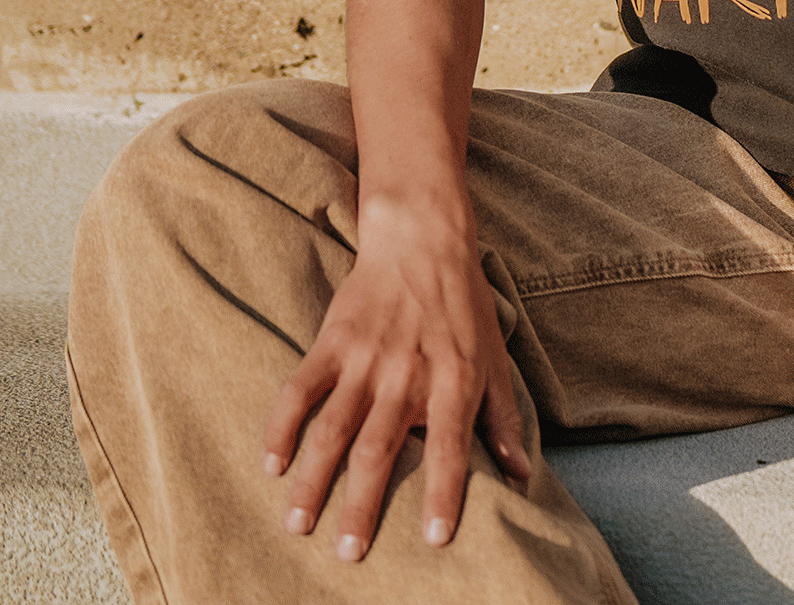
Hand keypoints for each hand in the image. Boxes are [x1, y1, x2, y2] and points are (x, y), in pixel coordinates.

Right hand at [261, 190, 529, 560]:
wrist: (424, 239)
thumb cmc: (465, 304)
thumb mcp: (495, 358)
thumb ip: (504, 419)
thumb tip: (522, 475)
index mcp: (454, 380)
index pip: (450, 448)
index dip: (443, 494)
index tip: (434, 540)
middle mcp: (408, 374)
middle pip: (379, 450)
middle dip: (361, 506)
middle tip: (348, 555)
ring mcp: (367, 357)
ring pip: (333, 429)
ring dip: (313, 480)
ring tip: (296, 525)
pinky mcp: (334, 340)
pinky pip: (301, 389)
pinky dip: (282, 426)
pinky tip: (271, 463)